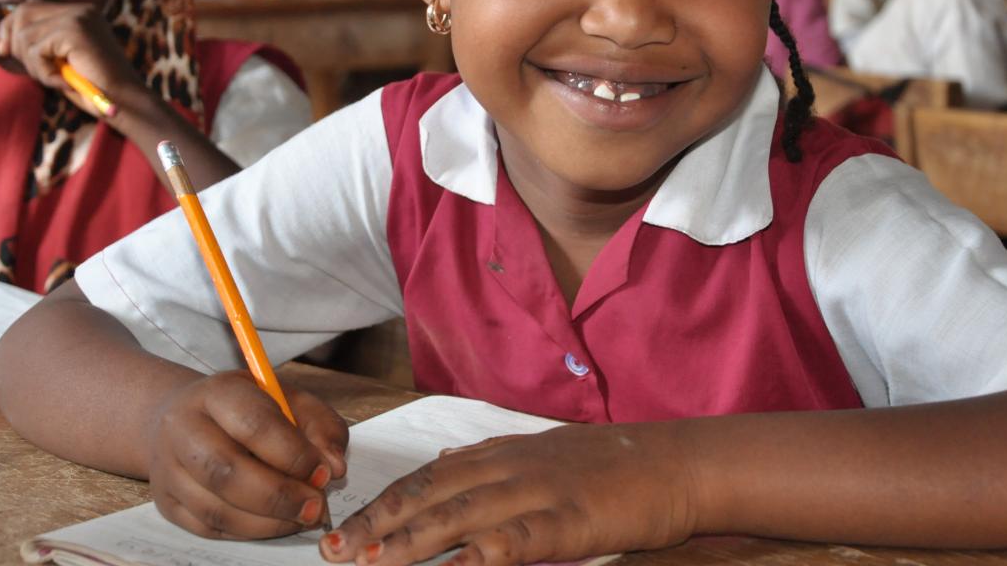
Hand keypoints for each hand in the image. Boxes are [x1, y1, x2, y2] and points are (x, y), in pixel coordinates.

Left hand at [0, 0, 141, 116]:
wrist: (125, 101)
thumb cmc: (93, 87)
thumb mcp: (60, 59)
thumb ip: (40, 42)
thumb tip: (2, 34)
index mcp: (78, 12)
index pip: (29, 7)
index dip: (10, 29)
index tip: (6, 52)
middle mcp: (79, 9)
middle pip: (22, 13)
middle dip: (14, 43)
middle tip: (30, 69)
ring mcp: (79, 17)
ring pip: (25, 34)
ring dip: (32, 64)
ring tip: (54, 78)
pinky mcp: (75, 31)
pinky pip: (37, 49)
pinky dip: (43, 71)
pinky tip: (62, 81)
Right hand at [147, 370, 348, 539]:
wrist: (184, 416)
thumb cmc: (246, 408)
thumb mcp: (288, 399)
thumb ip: (320, 426)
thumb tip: (334, 466)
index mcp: (217, 392)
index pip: (254, 425)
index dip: (294, 454)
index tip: (324, 471)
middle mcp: (183, 428)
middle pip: (228, 472)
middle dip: (280, 496)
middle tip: (316, 505)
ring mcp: (169, 468)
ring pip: (216, 508)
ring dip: (268, 521)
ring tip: (302, 515)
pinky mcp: (167, 503)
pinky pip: (209, 528)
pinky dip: (249, 532)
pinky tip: (276, 523)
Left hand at [320, 422, 696, 565]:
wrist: (674, 462)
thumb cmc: (611, 465)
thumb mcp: (542, 454)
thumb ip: (492, 464)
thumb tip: (443, 469)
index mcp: (500, 452)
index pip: (425, 477)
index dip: (381, 503)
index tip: (340, 526)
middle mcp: (507, 466)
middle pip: (427, 495)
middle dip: (375, 525)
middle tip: (332, 550)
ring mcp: (535, 491)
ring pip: (456, 515)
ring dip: (407, 541)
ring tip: (368, 563)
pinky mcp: (564, 520)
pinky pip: (510, 540)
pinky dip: (474, 558)